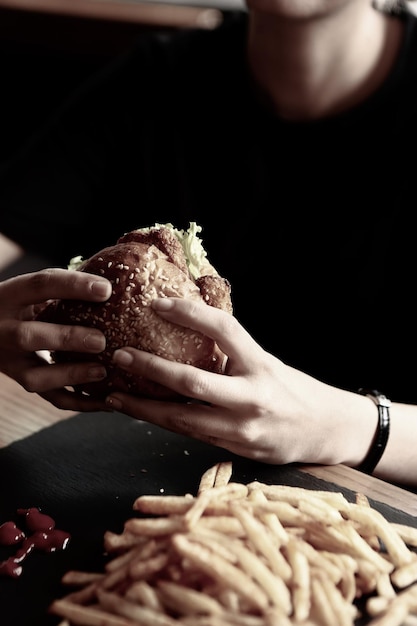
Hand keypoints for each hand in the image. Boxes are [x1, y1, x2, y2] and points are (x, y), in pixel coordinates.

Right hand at [0, 268, 111, 410]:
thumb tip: (110, 283)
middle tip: (100, 341)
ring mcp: (10, 361)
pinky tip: (106, 401)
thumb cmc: (22, 302)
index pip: (39, 285)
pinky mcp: (22, 381)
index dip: (73, 286)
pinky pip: (50, 398)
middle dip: (66, 339)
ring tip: (102, 372)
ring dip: (71, 376)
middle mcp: (3, 330)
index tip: (106, 290)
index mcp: (10, 296)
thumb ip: (62, 287)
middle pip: (28, 337)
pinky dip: (79, 402)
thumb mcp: (31, 290)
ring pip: (34, 376)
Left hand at [105, 297, 374, 465]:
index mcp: (262, 364)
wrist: (327, 430)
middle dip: (152, 368)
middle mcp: (252, 396)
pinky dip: (163, 422)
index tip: (158, 303)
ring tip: (114, 395)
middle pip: (192, 382)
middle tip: (121, 355)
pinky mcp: (235, 449)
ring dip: (144, 406)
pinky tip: (141, 413)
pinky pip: (190, 434)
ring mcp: (242, 428)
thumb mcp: (268, 362)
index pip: (224, 329)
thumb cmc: (293, 389)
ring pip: (183, 418)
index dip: (190, 313)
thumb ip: (233, 351)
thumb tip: (190, 327)